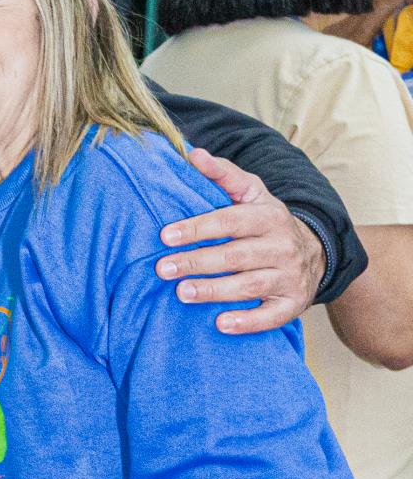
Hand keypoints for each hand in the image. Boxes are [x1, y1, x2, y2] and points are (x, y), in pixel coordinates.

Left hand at [156, 147, 324, 334]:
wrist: (316, 251)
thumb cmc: (266, 222)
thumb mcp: (252, 194)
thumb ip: (223, 175)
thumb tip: (193, 154)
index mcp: (269, 217)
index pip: (231, 221)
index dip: (198, 228)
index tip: (165, 235)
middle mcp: (283, 246)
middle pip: (236, 255)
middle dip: (198, 262)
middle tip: (163, 268)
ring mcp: (290, 276)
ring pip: (251, 285)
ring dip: (215, 290)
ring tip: (182, 292)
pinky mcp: (294, 303)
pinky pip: (271, 316)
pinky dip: (248, 322)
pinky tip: (221, 324)